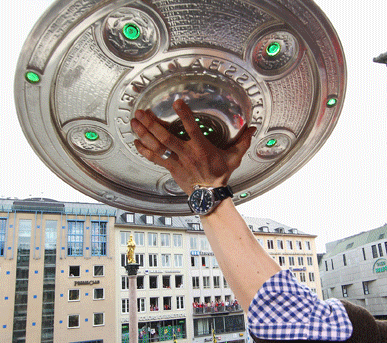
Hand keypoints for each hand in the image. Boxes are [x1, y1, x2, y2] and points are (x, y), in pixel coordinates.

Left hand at [131, 99, 256, 194]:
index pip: (191, 128)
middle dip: (152, 124)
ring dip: (144, 133)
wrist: (210, 196)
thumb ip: (243, 142)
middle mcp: (187, 154)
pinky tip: (135, 140)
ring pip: (157, 146)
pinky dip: (143, 149)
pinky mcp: (171, 168)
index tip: (177, 102)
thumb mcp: (234, 158)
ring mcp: (177, 162)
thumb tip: (252, 128)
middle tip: (141, 111)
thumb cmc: (220, 175)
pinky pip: (154, 158)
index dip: (184, 114)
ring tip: (134, 121)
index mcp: (202, 148)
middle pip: (165, 137)